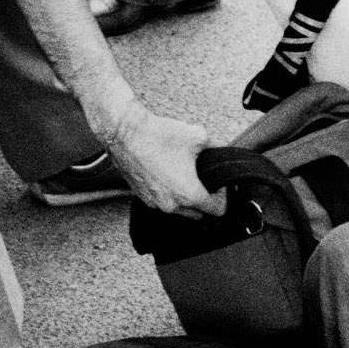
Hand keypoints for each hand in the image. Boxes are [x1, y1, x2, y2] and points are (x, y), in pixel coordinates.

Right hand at [107, 101, 225, 215]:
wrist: (126, 133)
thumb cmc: (158, 136)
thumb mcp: (198, 136)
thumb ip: (215, 146)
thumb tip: (221, 148)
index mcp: (189, 195)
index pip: (217, 210)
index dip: (223, 196)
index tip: (220, 184)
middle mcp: (172, 205)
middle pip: (199, 214)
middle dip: (204, 200)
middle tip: (204, 180)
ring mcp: (155, 203)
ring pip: (179, 210)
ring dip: (185, 198)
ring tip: (184, 176)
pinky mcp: (141, 197)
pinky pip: (162, 202)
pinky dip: (168, 194)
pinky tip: (168, 175)